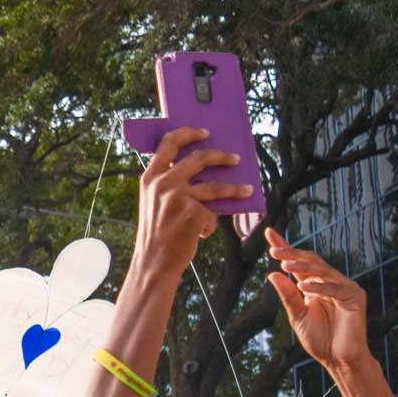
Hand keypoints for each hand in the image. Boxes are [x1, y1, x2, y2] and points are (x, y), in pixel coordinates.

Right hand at [134, 127, 251, 276]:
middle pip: (199, 158)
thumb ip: (168, 184)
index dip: (189, 133)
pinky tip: (202, 234)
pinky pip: (211, 213)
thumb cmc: (156, 234)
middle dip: (221, 156)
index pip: (169, 143)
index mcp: (150, 178)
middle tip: (235, 158)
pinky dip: (210, 224)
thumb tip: (203, 172)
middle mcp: (163, 183)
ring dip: (235, 188)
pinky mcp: (193, 213)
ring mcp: (178, 197)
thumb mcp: (153, 203)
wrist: (154, 263)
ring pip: (216, 187)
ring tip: (247, 190)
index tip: (205, 133)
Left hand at [265, 228, 370, 370]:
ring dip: (303, 266)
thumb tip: (273, 274)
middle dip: (292, 254)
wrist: (339, 359)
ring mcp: (344, 287)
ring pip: (322, 270)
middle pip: (310, 261)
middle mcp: (330, 282)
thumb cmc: (320, 340)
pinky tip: (304, 287)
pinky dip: (319, 287)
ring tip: (285, 265)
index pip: (299, 262)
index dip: (285, 247)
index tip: (269, 232)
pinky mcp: (355, 296)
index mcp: (315, 285)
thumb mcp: (298, 316)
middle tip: (274, 250)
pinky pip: (334, 288)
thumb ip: (288, 296)